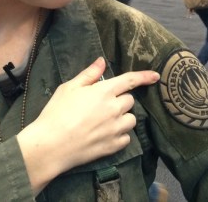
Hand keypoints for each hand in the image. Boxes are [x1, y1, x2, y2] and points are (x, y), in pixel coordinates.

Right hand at [17, 57, 158, 193]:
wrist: (51, 145)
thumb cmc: (56, 112)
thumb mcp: (69, 87)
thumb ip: (88, 74)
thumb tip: (102, 61)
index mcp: (104, 91)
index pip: (130, 80)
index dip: (144, 76)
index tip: (156, 76)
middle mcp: (114, 109)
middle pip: (130, 101)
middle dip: (121, 100)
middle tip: (103, 104)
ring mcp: (115, 129)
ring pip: (131, 120)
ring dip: (123, 117)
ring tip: (105, 120)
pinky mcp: (113, 146)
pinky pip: (126, 138)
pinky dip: (119, 134)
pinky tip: (105, 134)